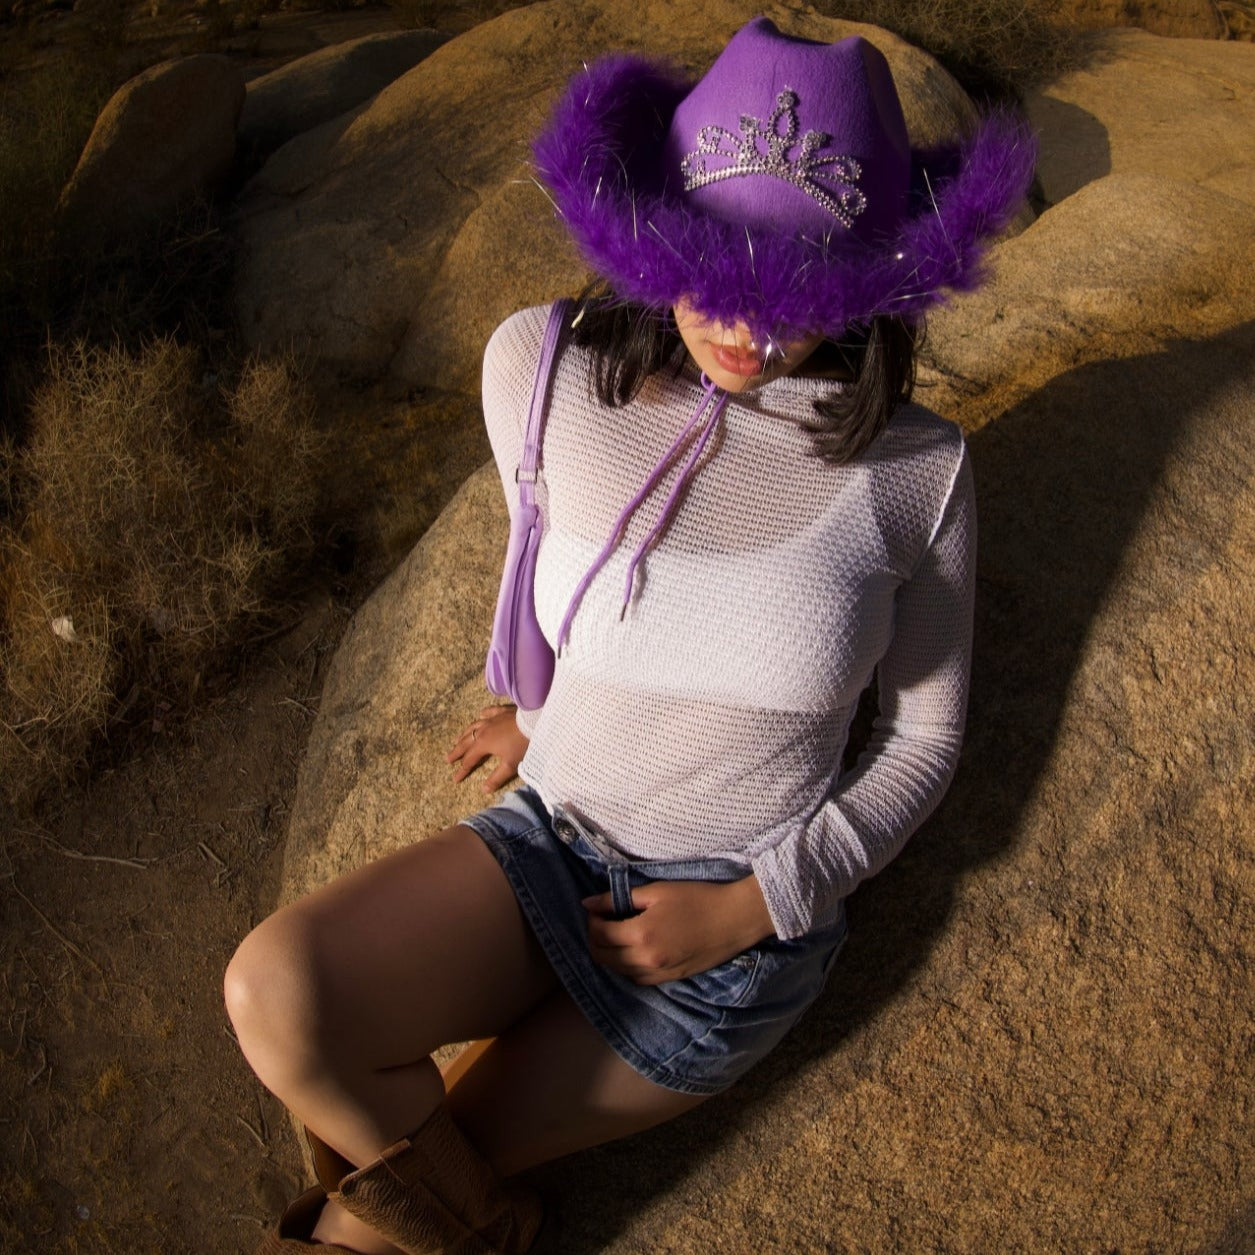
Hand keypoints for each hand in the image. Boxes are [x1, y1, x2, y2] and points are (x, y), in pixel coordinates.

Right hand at [445, 705, 529, 791]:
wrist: (535, 721)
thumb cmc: (523, 744)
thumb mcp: (511, 765)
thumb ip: (497, 778)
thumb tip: (484, 790)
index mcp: (483, 744)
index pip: (469, 760)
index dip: (462, 770)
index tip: (455, 779)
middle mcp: (483, 730)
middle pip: (466, 742)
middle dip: (457, 751)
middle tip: (448, 759)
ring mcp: (492, 719)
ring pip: (473, 726)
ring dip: (464, 734)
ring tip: (457, 739)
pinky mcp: (502, 711)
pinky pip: (489, 712)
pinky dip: (483, 715)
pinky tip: (481, 715)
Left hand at [583, 876, 775, 984]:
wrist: (735, 918)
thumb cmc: (698, 898)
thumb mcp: (657, 891)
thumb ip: (620, 898)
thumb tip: (588, 903)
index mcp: (640, 934)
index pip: (599, 934)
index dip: (592, 920)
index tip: (597, 909)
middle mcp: (646, 959)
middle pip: (603, 957)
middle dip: (595, 939)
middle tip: (602, 921)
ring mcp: (659, 973)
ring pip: (618, 971)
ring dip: (610, 954)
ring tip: (616, 935)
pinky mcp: (671, 979)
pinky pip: (638, 979)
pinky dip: (628, 966)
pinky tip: (634, 950)